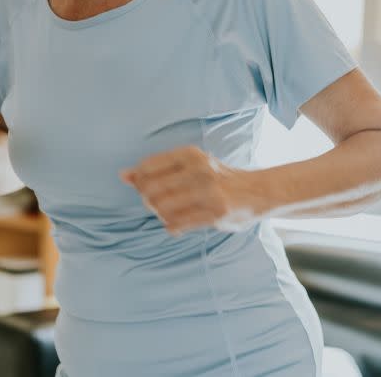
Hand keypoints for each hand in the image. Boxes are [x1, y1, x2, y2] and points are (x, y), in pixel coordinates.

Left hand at [120, 146, 268, 234]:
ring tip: (171, 214)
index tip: (150, 188)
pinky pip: (177, 224)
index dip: (141, 183)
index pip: (146, 169)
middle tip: (159, 205)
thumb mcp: (189, 166)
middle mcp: (199, 169)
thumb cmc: (216, 178)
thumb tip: (122, 175)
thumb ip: (156, 170)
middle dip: (149, 202)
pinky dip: (171, 227)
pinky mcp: (215, 213)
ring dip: (161, 215)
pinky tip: (178, 224)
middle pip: (151, 191)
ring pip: (162, 209)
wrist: (257, 192)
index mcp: (190, 154)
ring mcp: (208, 191)